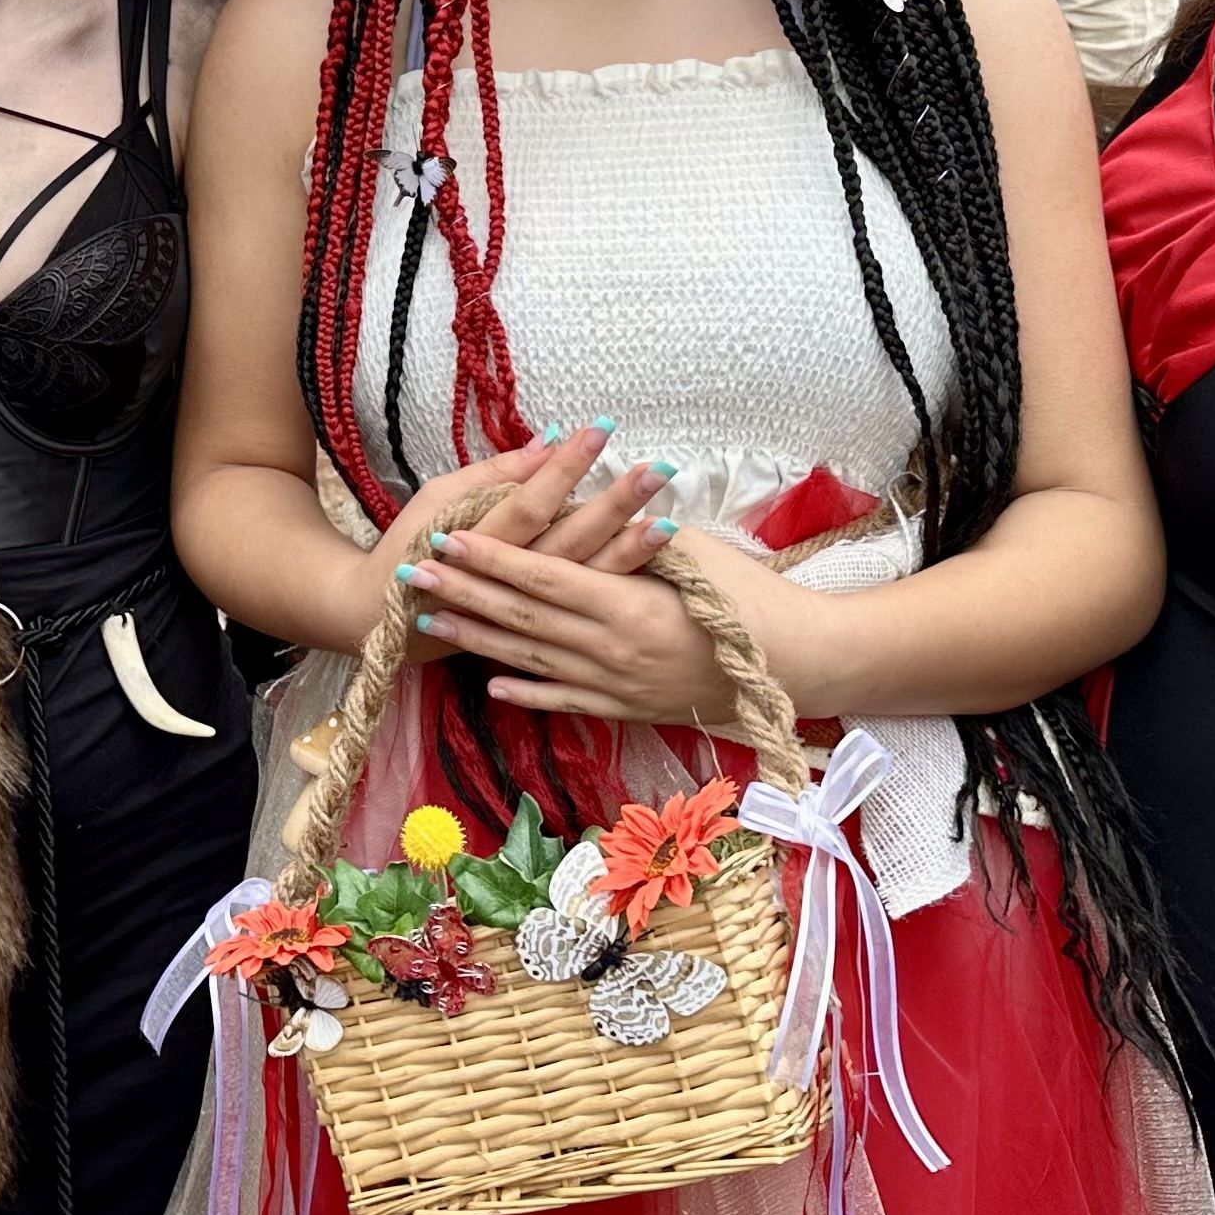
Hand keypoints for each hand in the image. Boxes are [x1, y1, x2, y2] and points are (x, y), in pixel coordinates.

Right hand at [365, 427, 675, 645]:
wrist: (389, 615)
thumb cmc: (413, 544)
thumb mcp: (439, 499)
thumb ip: (494, 472)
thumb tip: (546, 439)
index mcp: (482, 538)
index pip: (533, 499)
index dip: (567, 465)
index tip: (602, 427)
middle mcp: (512, 575)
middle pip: (572, 537)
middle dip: (616, 503)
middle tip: (660, 468)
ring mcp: (532, 605)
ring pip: (587, 575)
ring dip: (631, 548)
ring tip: (670, 518)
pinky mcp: (545, 624)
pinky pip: (588, 601)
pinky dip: (621, 579)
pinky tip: (653, 558)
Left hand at [404, 531, 745, 729]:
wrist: (801, 668)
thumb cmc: (756, 598)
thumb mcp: (697, 553)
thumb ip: (637, 535)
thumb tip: (590, 504)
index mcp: (627, 605)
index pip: (542, 577)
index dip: (491, 557)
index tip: (446, 536)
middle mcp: (612, 650)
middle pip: (523, 620)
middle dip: (464, 593)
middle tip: (413, 572)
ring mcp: (617, 686)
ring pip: (532, 661)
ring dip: (478, 639)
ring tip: (432, 617)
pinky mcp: (628, 710)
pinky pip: (565, 701)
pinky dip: (526, 692)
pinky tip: (490, 683)